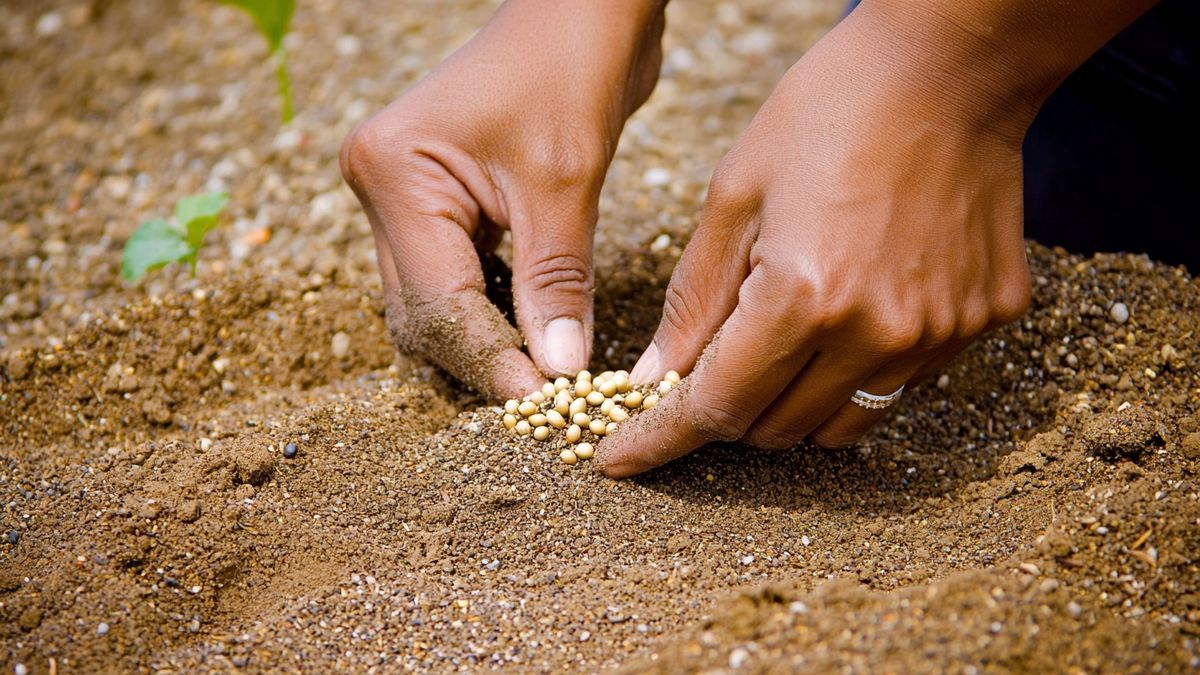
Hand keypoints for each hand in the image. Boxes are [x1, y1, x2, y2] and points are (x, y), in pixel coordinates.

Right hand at [341, 0, 663, 397]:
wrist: (582, 6)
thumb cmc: (571, 65)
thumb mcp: (566, 179)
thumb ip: (557, 279)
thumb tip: (559, 373)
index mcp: (393, 171)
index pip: (435, 299)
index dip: (487, 357)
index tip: (539, 402)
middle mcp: (381, 185)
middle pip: (420, 309)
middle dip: (479, 357)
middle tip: (539, 399)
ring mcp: (404, 194)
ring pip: (432, 301)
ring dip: (482, 341)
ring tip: (539, 375)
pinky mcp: (436, 201)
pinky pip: (454, 276)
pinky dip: (490, 310)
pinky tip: (530, 332)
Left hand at [598, 6, 1037, 476]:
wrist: (952, 66)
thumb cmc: (829, 113)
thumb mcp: (735, 195)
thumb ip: (693, 302)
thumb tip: (655, 381)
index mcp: (803, 297)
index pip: (716, 408)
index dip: (658, 441)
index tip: (617, 460)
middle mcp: (876, 333)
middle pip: (776, 427)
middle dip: (725, 409)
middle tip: (706, 364)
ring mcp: (938, 334)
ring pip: (841, 426)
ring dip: (791, 404)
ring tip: (780, 339)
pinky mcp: (983, 322)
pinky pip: (901, 385)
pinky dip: (857, 371)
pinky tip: (851, 308)